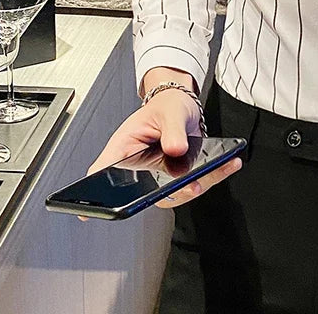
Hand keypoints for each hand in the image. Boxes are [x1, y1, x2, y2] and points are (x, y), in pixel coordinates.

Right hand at [80, 68, 242, 219]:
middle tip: (189, 187)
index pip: (104, 173)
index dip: (94, 197)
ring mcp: (159, 175)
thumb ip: (172, 131)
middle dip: (169, 193)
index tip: (87, 214)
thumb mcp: (169, 112)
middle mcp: (140, 167)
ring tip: (216, 171)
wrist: (183, 103)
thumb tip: (176, 149)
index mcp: (125, 149)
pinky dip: (214, 175)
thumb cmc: (167, 106)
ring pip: (174, 192)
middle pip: (145, 191)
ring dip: (198, 185)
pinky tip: (230, 164)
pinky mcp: (179, 176)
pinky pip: (195, 181)